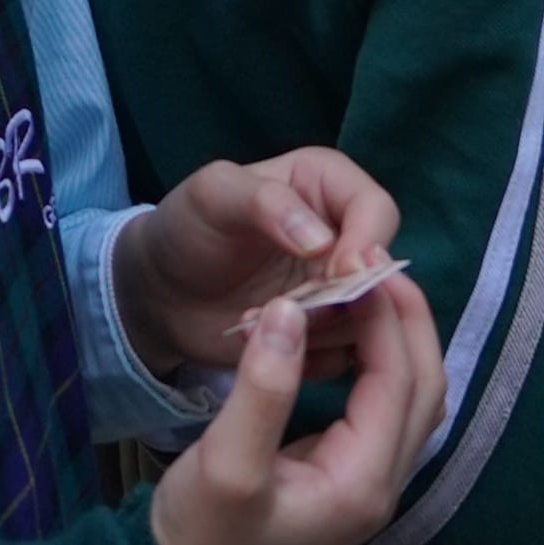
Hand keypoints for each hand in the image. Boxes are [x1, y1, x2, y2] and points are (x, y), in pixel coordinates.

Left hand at [116, 151, 400, 377]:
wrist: (161, 292)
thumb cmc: (187, 226)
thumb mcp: (214, 195)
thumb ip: (266, 202)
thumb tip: (322, 241)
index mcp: (326, 186)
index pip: (377, 210)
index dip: (367, 242)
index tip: (341, 272)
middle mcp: (343, 238)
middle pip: (382, 273)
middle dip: (344, 297)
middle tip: (292, 311)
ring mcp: (338, 292)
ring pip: (369, 320)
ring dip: (318, 331)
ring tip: (258, 323)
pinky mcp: (327, 337)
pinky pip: (343, 355)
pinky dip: (308, 358)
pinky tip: (263, 345)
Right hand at [146, 272, 444, 544]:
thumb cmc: (204, 532)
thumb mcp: (226, 460)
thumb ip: (265, 385)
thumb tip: (293, 308)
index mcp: (362, 479)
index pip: (400, 381)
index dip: (387, 315)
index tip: (361, 257)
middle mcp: (380, 483)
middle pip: (424, 389)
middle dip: (407, 319)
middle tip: (373, 259)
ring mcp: (365, 483)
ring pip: (410, 399)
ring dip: (397, 338)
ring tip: (363, 283)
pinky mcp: (345, 477)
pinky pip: (383, 408)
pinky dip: (378, 360)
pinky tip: (346, 330)